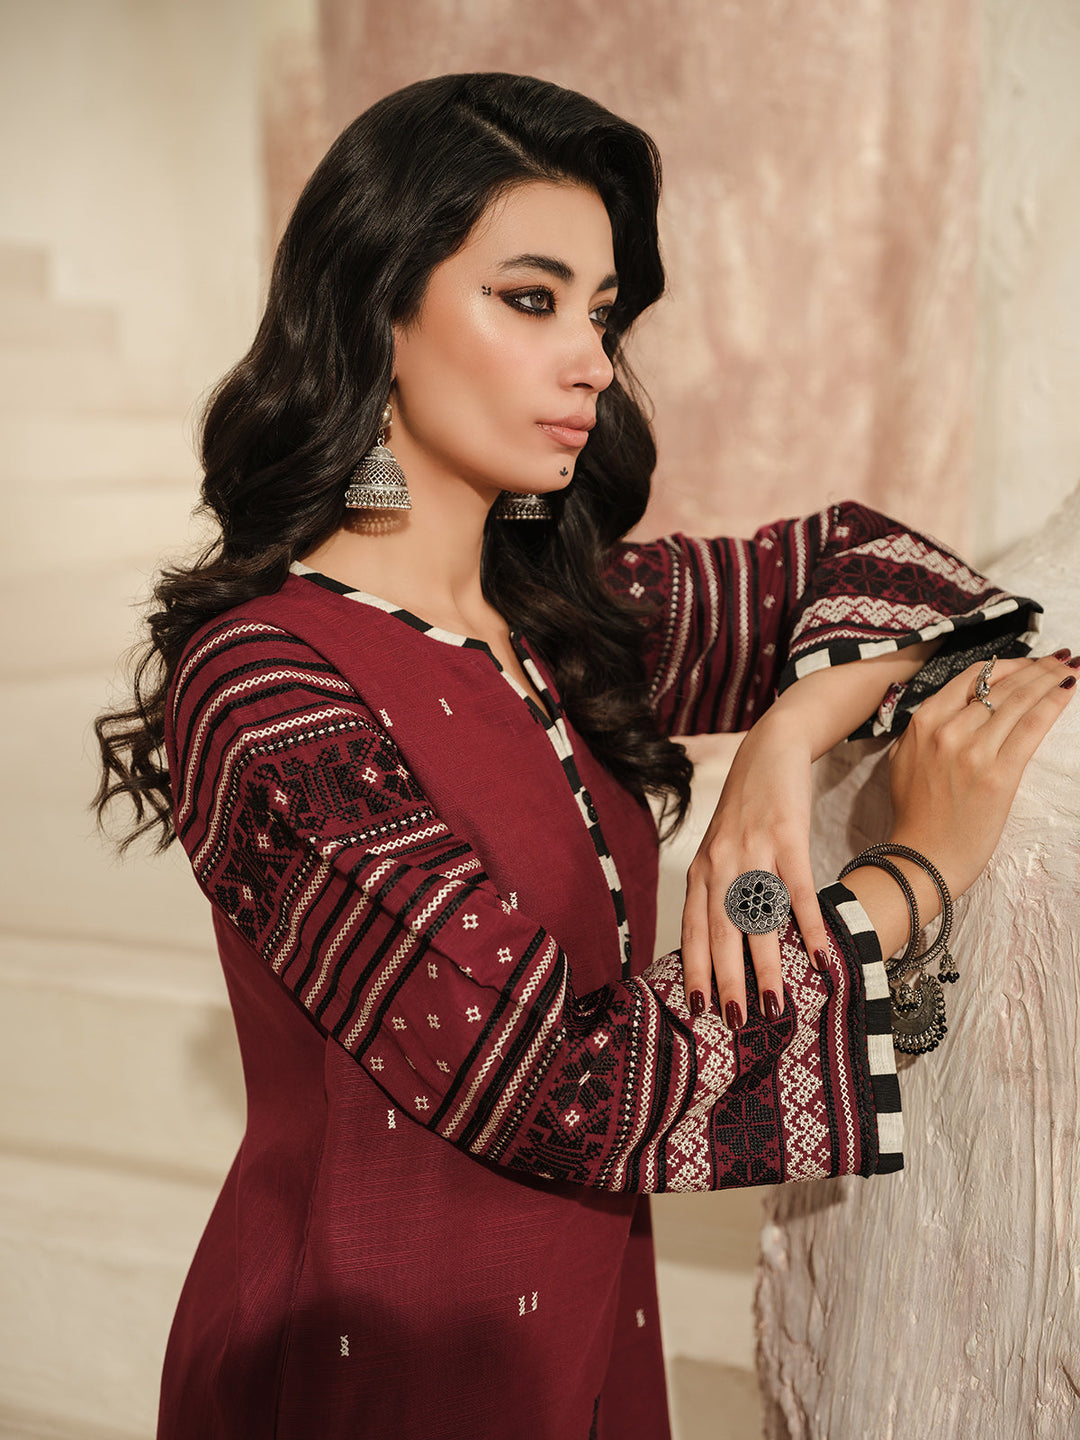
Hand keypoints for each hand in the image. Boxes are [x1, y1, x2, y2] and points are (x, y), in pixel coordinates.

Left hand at [680, 709, 829, 1028]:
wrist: (768, 751)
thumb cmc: (744, 812)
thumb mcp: (720, 850)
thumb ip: (717, 892)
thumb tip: (725, 948)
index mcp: (701, 872)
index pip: (692, 930)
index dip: (694, 969)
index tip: (698, 1008)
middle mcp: (721, 864)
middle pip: (721, 932)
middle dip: (728, 981)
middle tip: (736, 1022)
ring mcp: (753, 850)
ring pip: (757, 919)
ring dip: (767, 965)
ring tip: (775, 1006)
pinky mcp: (787, 836)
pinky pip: (797, 889)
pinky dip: (808, 925)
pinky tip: (820, 956)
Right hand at [888, 653, 1075, 894]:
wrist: (922, 859)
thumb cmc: (914, 816)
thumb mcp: (903, 762)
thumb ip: (921, 732)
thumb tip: (948, 712)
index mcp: (922, 723)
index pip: (971, 677)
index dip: (1005, 665)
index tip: (1026, 664)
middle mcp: (947, 730)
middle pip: (1000, 684)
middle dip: (1035, 667)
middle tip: (1058, 659)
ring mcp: (973, 751)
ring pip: (1018, 700)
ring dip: (1049, 679)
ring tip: (1069, 668)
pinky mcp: (998, 774)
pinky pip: (1031, 727)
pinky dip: (1052, 703)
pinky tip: (1067, 690)